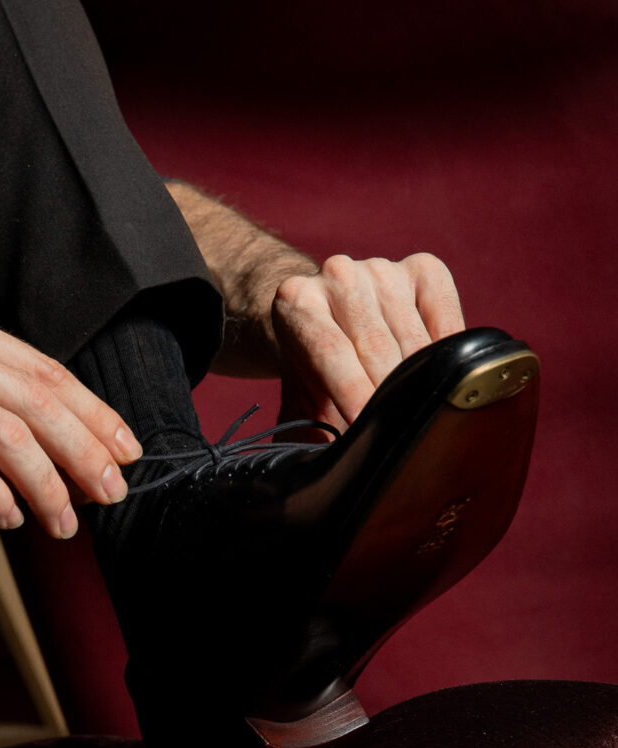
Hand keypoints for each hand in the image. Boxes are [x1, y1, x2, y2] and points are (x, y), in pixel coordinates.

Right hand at [0, 304, 140, 538]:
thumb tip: (82, 465)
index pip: (44, 371)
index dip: (93, 414)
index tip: (126, 454)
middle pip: (33, 399)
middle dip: (83, 452)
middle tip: (111, 495)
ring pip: (3, 432)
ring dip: (46, 485)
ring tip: (64, 525)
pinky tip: (11, 520)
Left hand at [272, 253, 465, 427]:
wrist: (329, 320)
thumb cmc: (317, 375)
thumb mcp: (302, 405)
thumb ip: (306, 436)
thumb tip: (324, 479)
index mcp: (296, 304)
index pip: (331, 353)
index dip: (355, 394)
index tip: (371, 429)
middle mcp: (337, 275)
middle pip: (377, 347)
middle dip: (393, 397)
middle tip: (403, 440)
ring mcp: (382, 268)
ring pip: (414, 340)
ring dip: (422, 383)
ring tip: (422, 417)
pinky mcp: (423, 268)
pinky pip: (446, 317)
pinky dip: (450, 353)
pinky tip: (443, 379)